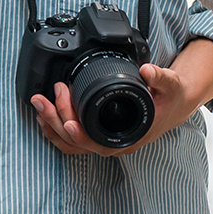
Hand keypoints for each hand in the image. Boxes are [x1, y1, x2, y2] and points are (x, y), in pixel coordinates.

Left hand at [30, 63, 196, 157]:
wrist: (174, 103)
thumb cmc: (171, 98)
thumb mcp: (171, 85)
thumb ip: (160, 77)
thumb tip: (147, 70)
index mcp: (131, 135)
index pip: (99, 143)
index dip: (80, 135)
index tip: (66, 120)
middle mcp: (115, 142)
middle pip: (77, 142)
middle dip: (56, 121)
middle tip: (43, 99)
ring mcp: (106, 140)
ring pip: (71, 143)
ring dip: (51, 126)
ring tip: (38, 105)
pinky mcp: (99, 133)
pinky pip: (74, 139)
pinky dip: (57, 129)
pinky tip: (46, 116)